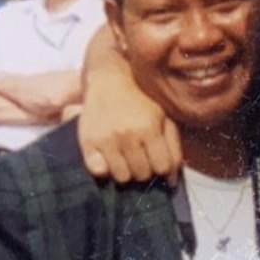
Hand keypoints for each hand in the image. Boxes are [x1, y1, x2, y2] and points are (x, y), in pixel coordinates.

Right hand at [78, 26, 181, 183]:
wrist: (109, 78)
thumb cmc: (142, 100)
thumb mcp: (164, 118)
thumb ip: (173, 148)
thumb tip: (172, 181)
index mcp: (149, 128)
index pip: (162, 167)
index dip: (162, 167)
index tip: (156, 159)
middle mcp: (127, 134)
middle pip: (142, 174)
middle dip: (144, 168)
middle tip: (140, 154)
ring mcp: (105, 139)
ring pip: (121, 177)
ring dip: (125, 170)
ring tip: (125, 154)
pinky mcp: (86, 141)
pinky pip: (98, 172)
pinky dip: (104, 168)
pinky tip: (108, 155)